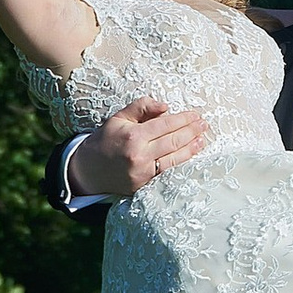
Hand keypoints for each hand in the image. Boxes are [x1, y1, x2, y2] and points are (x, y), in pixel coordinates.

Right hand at [66, 98, 209, 200]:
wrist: (88, 170)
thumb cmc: (105, 140)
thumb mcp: (119, 117)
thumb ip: (141, 107)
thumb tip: (165, 106)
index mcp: (134, 136)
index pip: (165, 125)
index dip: (183, 119)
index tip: (196, 114)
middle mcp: (140, 156)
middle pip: (173, 141)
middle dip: (192, 132)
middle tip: (205, 125)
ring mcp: (142, 173)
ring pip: (174, 159)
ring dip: (191, 148)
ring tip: (202, 140)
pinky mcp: (143, 185)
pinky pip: (166, 171)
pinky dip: (179, 162)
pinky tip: (188, 155)